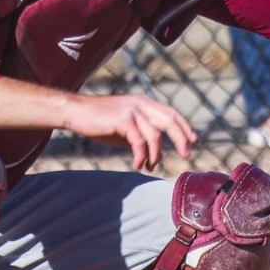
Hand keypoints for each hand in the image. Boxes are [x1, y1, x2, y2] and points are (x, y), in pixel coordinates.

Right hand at [64, 92, 195, 171]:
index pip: (170, 113)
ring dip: (156, 154)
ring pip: (155, 134)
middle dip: (181, 138)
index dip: (184, 126)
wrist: (76, 112)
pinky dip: (141, 156)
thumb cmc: (99, 121)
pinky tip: (138, 165)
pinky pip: (139, 141)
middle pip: (169, 120)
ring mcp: (132, 110)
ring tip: (152, 166)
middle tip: (186, 154)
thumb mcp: (124, 129)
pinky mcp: (122, 119)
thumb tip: (154, 155)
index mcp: (143, 103)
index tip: (193, 140)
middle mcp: (140, 104)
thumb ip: (140, 137)